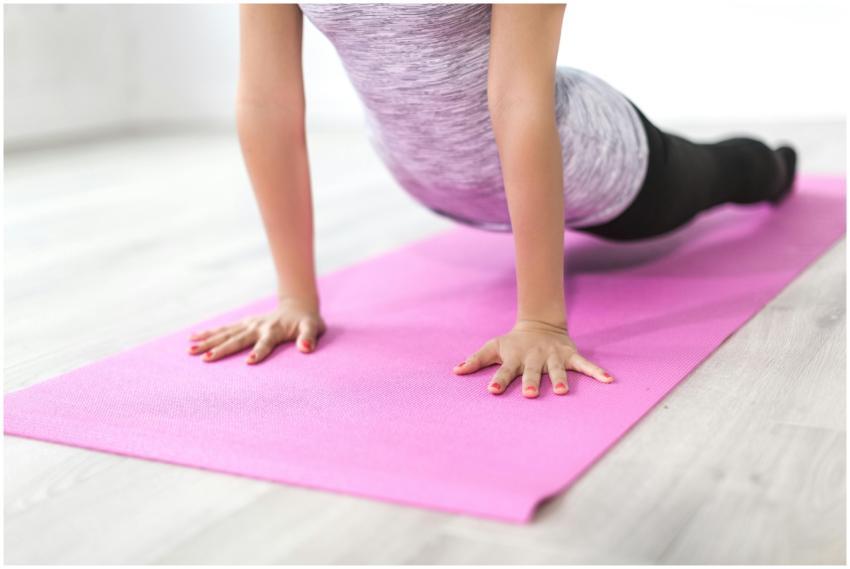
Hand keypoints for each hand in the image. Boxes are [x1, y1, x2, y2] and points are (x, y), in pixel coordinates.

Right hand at [187, 298, 325, 363]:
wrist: (298, 306)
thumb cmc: (307, 322)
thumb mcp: (314, 328)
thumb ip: (309, 337)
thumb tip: (306, 349)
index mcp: (274, 330)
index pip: (266, 343)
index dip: (259, 352)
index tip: (249, 362)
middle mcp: (258, 326)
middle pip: (238, 339)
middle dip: (222, 349)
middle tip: (206, 359)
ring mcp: (249, 324)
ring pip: (225, 333)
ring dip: (208, 342)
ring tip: (190, 350)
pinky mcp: (243, 323)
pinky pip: (223, 329)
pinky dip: (208, 333)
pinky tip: (193, 338)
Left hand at [453, 319, 612, 397]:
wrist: (540, 324)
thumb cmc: (513, 343)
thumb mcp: (493, 347)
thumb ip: (475, 360)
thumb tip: (455, 371)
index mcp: (515, 358)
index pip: (504, 370)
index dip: (498, 380)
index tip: (492, 390)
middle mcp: (534, 358)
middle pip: (532, 372)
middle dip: (531, 382)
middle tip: (529, 394)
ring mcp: (553, 357)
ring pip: (557, 370)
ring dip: (561, 379)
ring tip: (563, 392)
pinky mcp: (570, 355)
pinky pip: (585, 365)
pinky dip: (597, 372)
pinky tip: (608, 381)